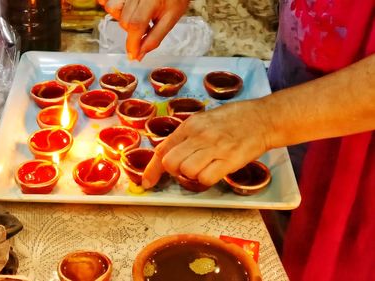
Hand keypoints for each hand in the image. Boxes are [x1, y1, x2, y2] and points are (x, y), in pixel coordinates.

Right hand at [99, 0, 188, 59]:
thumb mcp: (171, 19)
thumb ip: (155, 38)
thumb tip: (139, 54)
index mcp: (152, 0)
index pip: (136, 24)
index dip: (132, 44)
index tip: (133, 56)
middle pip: (124, 20)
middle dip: (133, 30)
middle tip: (146, 25)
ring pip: (112, 8)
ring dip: (121, 16)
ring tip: (136, 13)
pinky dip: (112, 5)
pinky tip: (124, 7)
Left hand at [142, 100, 272, 188]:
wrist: (263, 118)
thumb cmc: (234, 118)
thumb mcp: (204, 119)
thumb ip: (186, 135)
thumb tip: (168, 152)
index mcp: (190, 125)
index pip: (162, 149)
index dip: (152, 170)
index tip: (147, 182)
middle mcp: (199, 135)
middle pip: (170, 163)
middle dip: (174, 171)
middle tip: (186, 169)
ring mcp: (214, 147)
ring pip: (186, 171)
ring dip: (192, 175)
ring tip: (204, 167)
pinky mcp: (229, 160)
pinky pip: (206, 178)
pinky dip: (206, 180)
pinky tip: (214, 171)